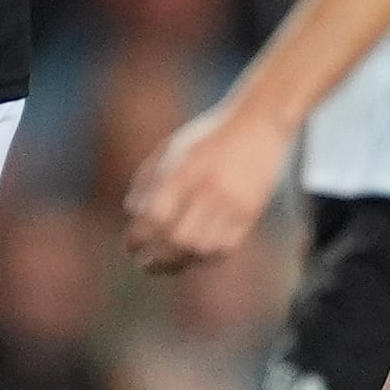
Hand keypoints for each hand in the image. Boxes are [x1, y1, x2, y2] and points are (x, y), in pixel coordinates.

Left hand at [122, 99, 286, 272]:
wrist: (258, 123)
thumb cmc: (207, 136)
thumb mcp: (170, 148)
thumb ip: (147, 179)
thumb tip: (132, 214)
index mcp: (184, 170)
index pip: (155, 217)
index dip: (138, 238)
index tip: (131, 246)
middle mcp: (208, 189)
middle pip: (178, 239)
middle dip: (156, 259)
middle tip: (144, 264)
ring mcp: (232, 203)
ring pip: (202, 249)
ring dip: (180, 264)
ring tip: (166, 266)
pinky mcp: (250, 213)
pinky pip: (225, 248)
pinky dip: (205, 258)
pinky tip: (192, 257)